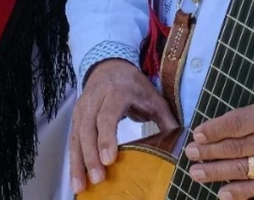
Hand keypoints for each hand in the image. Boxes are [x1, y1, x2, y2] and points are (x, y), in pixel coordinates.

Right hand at [70, 59, 177, 193]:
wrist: (110, 66)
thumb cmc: (133, 86)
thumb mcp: (153, 98)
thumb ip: (166, 120)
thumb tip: (181, 144)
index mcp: (116, 92)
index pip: (107, 116)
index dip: (106, 137)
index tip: (109, 159)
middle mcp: (95, 100)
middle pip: (88, 129)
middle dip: (91, 156)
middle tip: (98, 179)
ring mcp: (82, 108)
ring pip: (76, 136)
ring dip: (78, 163)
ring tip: (80, 186)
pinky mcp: (76, 118)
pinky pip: (72, 141)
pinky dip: (73, 161)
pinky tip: (76, 179)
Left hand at [183, 79, 253, 199]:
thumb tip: (233, 86)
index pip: (237, 122)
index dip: (214, 130)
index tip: (197, 135)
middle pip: (236, 147)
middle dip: (209, 152)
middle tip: (189, 154)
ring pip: (245, 168)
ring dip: (217, 172)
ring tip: (197, 173)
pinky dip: (242, 192)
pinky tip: (223, 193)